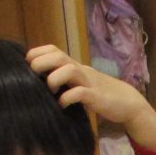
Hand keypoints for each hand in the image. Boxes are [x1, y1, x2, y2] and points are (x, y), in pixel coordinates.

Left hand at [26, 45, 155, 149]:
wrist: (128, 103)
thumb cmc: (100, 94)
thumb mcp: (80, 84)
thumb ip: (65, 81)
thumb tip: (39, 83)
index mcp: (75, 66)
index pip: (53, 50)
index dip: (37, 53)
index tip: (27, 65)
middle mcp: (80, 70)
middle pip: (58, 55)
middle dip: (41, 63)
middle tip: (34, 76)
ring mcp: (89, 82)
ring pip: (69, 69)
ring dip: (54, 78)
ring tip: (51, 90)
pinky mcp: (97, 97)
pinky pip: (80, 93)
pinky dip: (67, 98)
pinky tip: (63, 104)